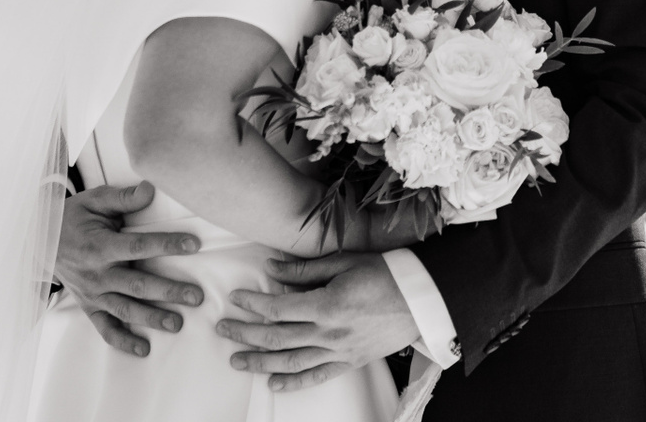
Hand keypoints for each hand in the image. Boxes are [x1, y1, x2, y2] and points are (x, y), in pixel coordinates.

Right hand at [54, 182, 204, 356]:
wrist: (40, 242)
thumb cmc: (72, 218)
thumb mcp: (95, 201)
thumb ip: (123, 198)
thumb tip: (150, 190)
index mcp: (101, 246)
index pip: (139, 246)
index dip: (167, 245)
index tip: (193, 245)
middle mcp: (97, 274)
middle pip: (137, 285)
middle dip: (168, 292)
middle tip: (196, 297)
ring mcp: (92, 293)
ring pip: (125, 309)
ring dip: (151, 318)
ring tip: (177, 324)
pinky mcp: (89, 306)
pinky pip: (105, 327)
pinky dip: (122, 340)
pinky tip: (143, 348)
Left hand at [218, 253, 419, 390]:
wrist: (423, 298)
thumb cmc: (386, 273)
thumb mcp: (345, 262)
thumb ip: (305, 270)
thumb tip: (272, 270)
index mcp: (328, 305)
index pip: (278, 308)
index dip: (253, 304)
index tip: (235, 298)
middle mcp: (330, 333)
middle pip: (278, 338)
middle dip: (246, 334)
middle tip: (223, 329)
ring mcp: (340, 351)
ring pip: (291, 362)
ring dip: (261, 362)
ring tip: (237, 360)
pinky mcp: (350, 362)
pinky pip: (317, 376)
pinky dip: (293, 383)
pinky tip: (273, 383)